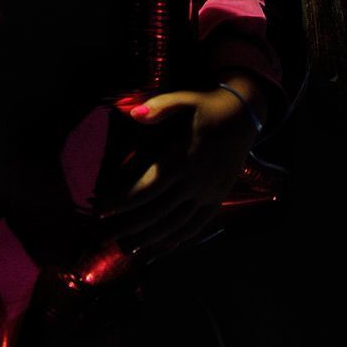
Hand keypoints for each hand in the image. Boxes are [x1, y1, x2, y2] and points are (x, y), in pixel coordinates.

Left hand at [96, 82, 262, 257]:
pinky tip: (163, 246)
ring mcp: (208, 192)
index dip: (123, 202)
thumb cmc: (208, 106)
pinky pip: (198, 224)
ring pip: (176, 223)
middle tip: (104, 236)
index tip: (101, 210)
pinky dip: (179, 237)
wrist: (244, 116)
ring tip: (127, 246)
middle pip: (157, 212)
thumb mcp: (184, 99)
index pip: (147, 188)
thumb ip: (160, 107)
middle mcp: (195, 180)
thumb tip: (135, 114)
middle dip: (129, 225)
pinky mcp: (218, 197)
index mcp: (182, 158)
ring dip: (150, 237)